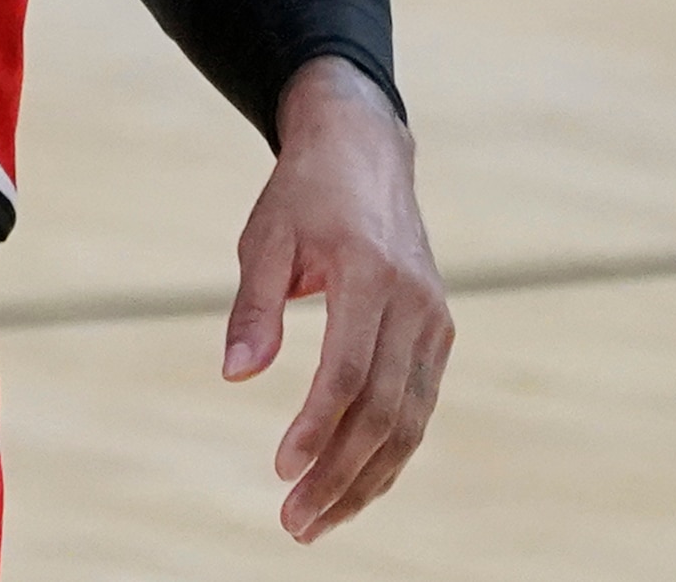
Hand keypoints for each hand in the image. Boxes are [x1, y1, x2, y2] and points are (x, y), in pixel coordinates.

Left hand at [225, 58, 451, 542]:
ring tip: (318, 520)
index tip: (281, 469)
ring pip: (410, 419)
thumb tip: (236, 378)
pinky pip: (419, 406)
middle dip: (340, 474)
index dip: (316, 427)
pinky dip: (390, 452)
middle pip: (383, 409)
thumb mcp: (263, 241)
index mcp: (367, 272)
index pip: (347, 371)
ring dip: (367, 478)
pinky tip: (355, 486)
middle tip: (294, 522)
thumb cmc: (303, 197)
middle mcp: (412, 300)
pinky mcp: (439, 330)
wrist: (365, 152)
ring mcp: (433, 318)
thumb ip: (252, 309)